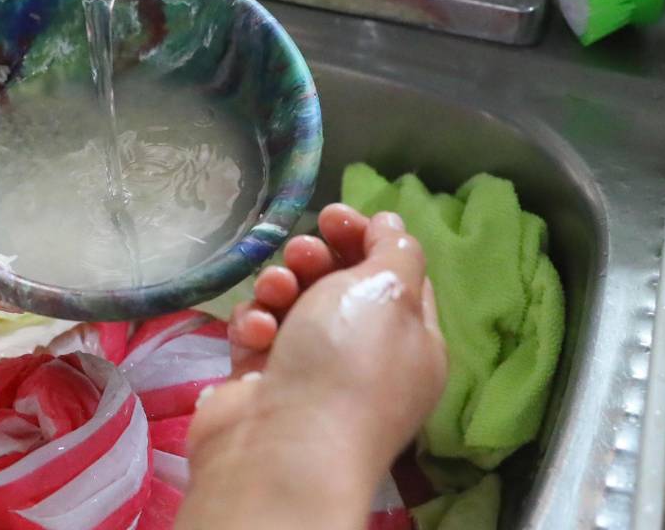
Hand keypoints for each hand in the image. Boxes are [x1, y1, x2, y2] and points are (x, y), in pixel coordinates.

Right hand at [177, 205, 446, 529]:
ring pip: (291, 304)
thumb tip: (391, 223)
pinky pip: (257, 334)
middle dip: (316, 258)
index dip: (366, 239)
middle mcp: (364, 358)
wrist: (282, 449)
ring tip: (276, 290)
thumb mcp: (388, 291)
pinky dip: (253, 325)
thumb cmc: (348, 362)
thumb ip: (395, 249)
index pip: (395, 276)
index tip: (334, 216)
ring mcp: (311, 372)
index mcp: (411, 341)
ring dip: (279, 285)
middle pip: (339, 285)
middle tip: (304, 252)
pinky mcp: (262, 381)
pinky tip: (256, 333)